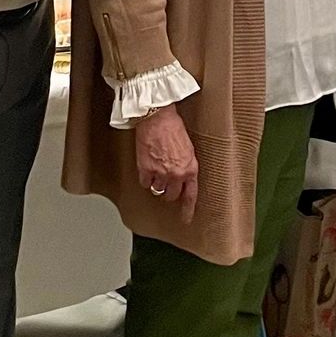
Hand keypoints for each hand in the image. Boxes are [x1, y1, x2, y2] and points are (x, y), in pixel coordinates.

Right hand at [134, 105, 197, 219]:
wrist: (157, 117)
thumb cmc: (173, 127)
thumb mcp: (188, 148)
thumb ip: (186, 165)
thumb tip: (183, 175)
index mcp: (190, 169)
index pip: (190, 195)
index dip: (187, 209)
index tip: (185, 218)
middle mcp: (177, 174)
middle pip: (172, 196)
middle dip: (169, 192)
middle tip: (166, 185)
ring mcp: (160, 173)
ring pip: (157, 190)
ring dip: (156, 183)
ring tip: (155, 170)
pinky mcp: (145, 169)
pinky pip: (145, 183)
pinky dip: (145, 178)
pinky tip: (146, 168)